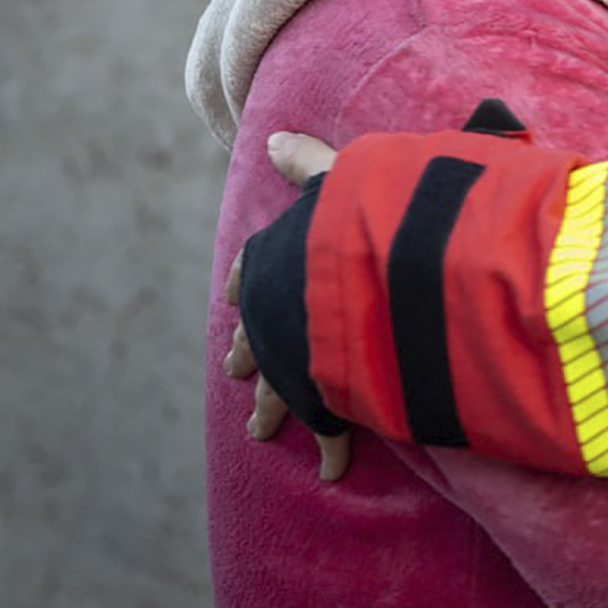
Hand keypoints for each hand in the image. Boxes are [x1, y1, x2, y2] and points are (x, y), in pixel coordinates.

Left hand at [220, 130, 349, 480]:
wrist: (374, 276)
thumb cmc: (358, 221)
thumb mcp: (337, 177)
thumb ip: (308, 163)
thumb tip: (276, 136)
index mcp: (276, 263)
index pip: (251, 271)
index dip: (245, 283)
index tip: (233, 300)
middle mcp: (279, 315)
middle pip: (256, 339)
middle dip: (250, 355)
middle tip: (238, 373)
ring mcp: (300, 362)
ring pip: (280, 393)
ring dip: (273, 412)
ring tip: (262, 431)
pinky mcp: (330, 399)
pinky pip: (333, 432)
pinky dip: (334, 452)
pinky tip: (333, 470)